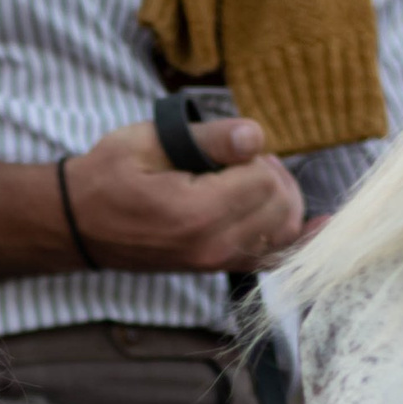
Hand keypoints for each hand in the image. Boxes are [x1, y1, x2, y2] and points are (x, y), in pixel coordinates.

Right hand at [59, 115, 304, 276]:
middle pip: (283, 207)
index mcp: (195, 214)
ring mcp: (217, 262)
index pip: (264, 181)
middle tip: (242, 159)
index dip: (256, 155)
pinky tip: (323, 224)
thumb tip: (255, 137)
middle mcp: (213, 246)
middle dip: (274, 175)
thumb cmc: (107, 177)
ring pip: (285, 233)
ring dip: (282, 199)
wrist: (79, 225)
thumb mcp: (147, 142)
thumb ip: (207, 138)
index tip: (230, 148)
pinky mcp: (219, 266)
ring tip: (251, 179)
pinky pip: (275, 258)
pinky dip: (301, 239)